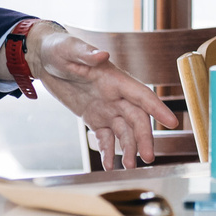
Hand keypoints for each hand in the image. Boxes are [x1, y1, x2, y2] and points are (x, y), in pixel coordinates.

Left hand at [24, 22, 176, 168]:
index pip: (142, 94)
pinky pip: (105, 137)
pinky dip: (108, 151)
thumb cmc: (58, 48)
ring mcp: (105, 107)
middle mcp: (115, 95)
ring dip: (128, 148)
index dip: (157, 108)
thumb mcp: (69, 49)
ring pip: (124, 131)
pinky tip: (108, 164)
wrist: (43, 59)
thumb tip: (103, 54)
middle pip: (137, 118)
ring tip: (128, 166)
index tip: (172, 122)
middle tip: (147, 158)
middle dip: (144, 138)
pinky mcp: (93, 117)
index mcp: (114, 78)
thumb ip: (87, 54)